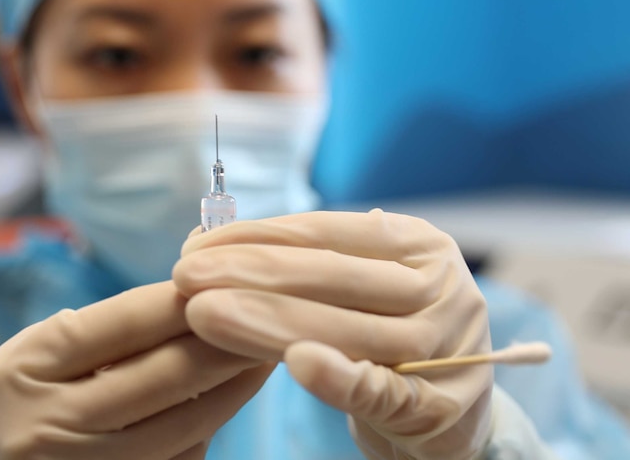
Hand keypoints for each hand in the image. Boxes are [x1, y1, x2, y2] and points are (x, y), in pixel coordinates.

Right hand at [0, 281, 273, 459]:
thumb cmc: (8, 409)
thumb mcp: (28, 358)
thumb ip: (96, 332)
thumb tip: (190, 296)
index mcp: (24, 371)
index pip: (120, 324)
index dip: (181, 299)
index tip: (226, 274)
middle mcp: (50, 426)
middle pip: (164, 375)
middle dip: (227, 338)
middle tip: (273, 307)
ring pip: (186, 423)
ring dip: (235, 384)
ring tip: (267, 349)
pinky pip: (180, 459)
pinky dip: (209, 425)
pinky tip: (230, 396)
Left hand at [173, 209, 492, 459]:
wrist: (454, 407)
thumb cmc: (390, 329)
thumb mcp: (363, 283)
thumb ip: (306, 263)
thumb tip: (212, 241)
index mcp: (418, 244)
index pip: (327, 231)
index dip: (257, 236)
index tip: (196, 246)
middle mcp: (439, 286)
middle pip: (333, 276)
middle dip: (250, 273)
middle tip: (185, 277)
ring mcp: (444, 348)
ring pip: (348, 330)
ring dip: (269, 321)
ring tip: (205, 315)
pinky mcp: (438, 407)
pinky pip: (380, 388)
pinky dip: (338, 376)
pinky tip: (297, 364)